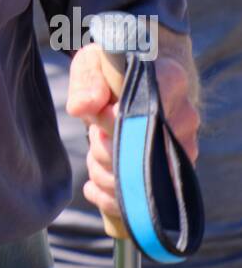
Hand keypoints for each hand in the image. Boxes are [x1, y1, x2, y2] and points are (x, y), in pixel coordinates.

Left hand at [67, 42, 199, 222]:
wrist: (132, 84)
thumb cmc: (112, 71)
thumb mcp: (93, 64)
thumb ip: (86, 82)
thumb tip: (84, 107)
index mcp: (170, 80)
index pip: (149, 109)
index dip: (116, 121)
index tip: (98, 119)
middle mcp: (185, 118)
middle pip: (141, 152)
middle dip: (104, 149)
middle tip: (95, 133)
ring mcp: (182, 151)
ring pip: (139, 181)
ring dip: (103, 171)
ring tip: (96, 150)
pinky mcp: (173, 178)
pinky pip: (138, 202)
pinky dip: (108, 196)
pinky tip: (95, 183)